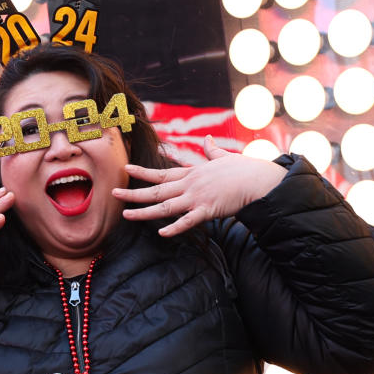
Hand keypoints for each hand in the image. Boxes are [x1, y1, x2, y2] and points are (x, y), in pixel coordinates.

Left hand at [111, 135, 285, 236]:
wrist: (259, 180)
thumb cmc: (244, 170)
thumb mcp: (224, 158)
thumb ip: (212, 151)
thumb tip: (207, 141)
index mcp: (192, 173)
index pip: (162, 173)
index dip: (143, 172)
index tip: (126, 168)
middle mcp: (190, 184)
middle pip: (156, 190)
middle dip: (133, 192)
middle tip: (113, 192)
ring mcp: (197, 197)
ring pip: (165, 206)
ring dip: (144, 211)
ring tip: (126, 214)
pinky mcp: (208, 210)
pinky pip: (188, 221)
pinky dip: (175, 228)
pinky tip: (161, 233)